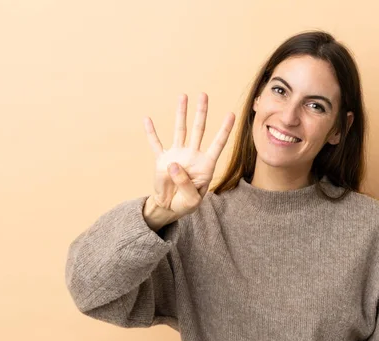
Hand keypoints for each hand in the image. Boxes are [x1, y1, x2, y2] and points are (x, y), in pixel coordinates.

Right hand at [144, 92, 234, 217]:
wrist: (170, 206)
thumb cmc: (186, 203)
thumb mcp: (192, 200)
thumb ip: (185, 184)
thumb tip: (174, 164)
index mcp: (205, 165)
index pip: (217, 144)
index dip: (224, 130)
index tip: (231, 114)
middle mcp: (192, 156)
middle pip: (198, 130)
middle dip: (201, 112)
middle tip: (203, 94)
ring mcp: (177, 155)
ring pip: (180, 130)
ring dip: (181, 113)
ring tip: (183, 96)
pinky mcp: (162, 160)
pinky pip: (156, 144)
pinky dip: (151, 132)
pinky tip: (147, 119)